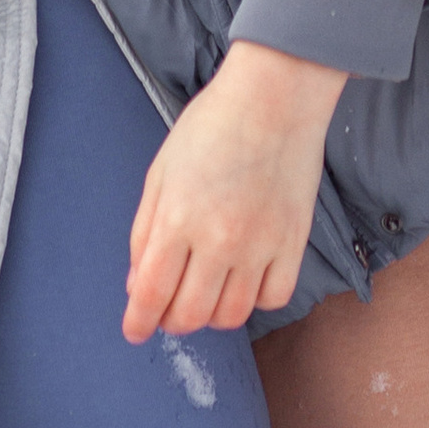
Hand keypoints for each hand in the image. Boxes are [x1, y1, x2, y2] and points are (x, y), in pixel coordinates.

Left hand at [123, 41, 347, 342]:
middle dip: (171, 320)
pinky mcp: (294, 242)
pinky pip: (273, 298)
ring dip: (211, 313)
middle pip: (190, 315)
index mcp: (178, 217)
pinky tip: (245, 277)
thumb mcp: (162, 170)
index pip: (152, 293)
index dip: (138, 321)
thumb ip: (145, 231)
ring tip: (205, 290)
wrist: (274, 96)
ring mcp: (260, 244)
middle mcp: (219, 239)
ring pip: (231, 315)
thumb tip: (138, 284)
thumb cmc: (212, 124)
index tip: (134, 331)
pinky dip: (255, 299)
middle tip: (169, 307)